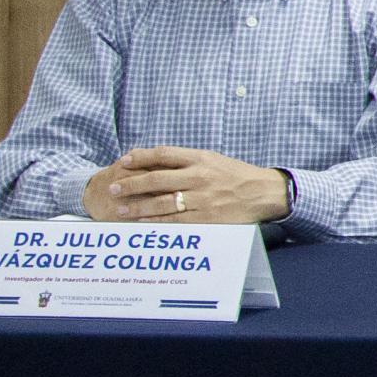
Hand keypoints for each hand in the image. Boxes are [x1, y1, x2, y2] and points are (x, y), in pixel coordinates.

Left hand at [93, 147, 290, 223]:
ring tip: (119, 209)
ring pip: (160, 202)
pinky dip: (155, 222)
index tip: (123, 161)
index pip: (164, 154)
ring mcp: (202, 198)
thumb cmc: (236, 176)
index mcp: (201, 159)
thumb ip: (187, 160)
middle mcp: (199, 177)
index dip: (140, 157)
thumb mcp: (213, 160)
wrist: (264, 193)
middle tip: (112, 188)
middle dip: (130, 184)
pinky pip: (174, 220)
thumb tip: (155, 160)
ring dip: (136, 206)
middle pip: (155, 179)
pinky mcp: (206, 217)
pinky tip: (141, 223)